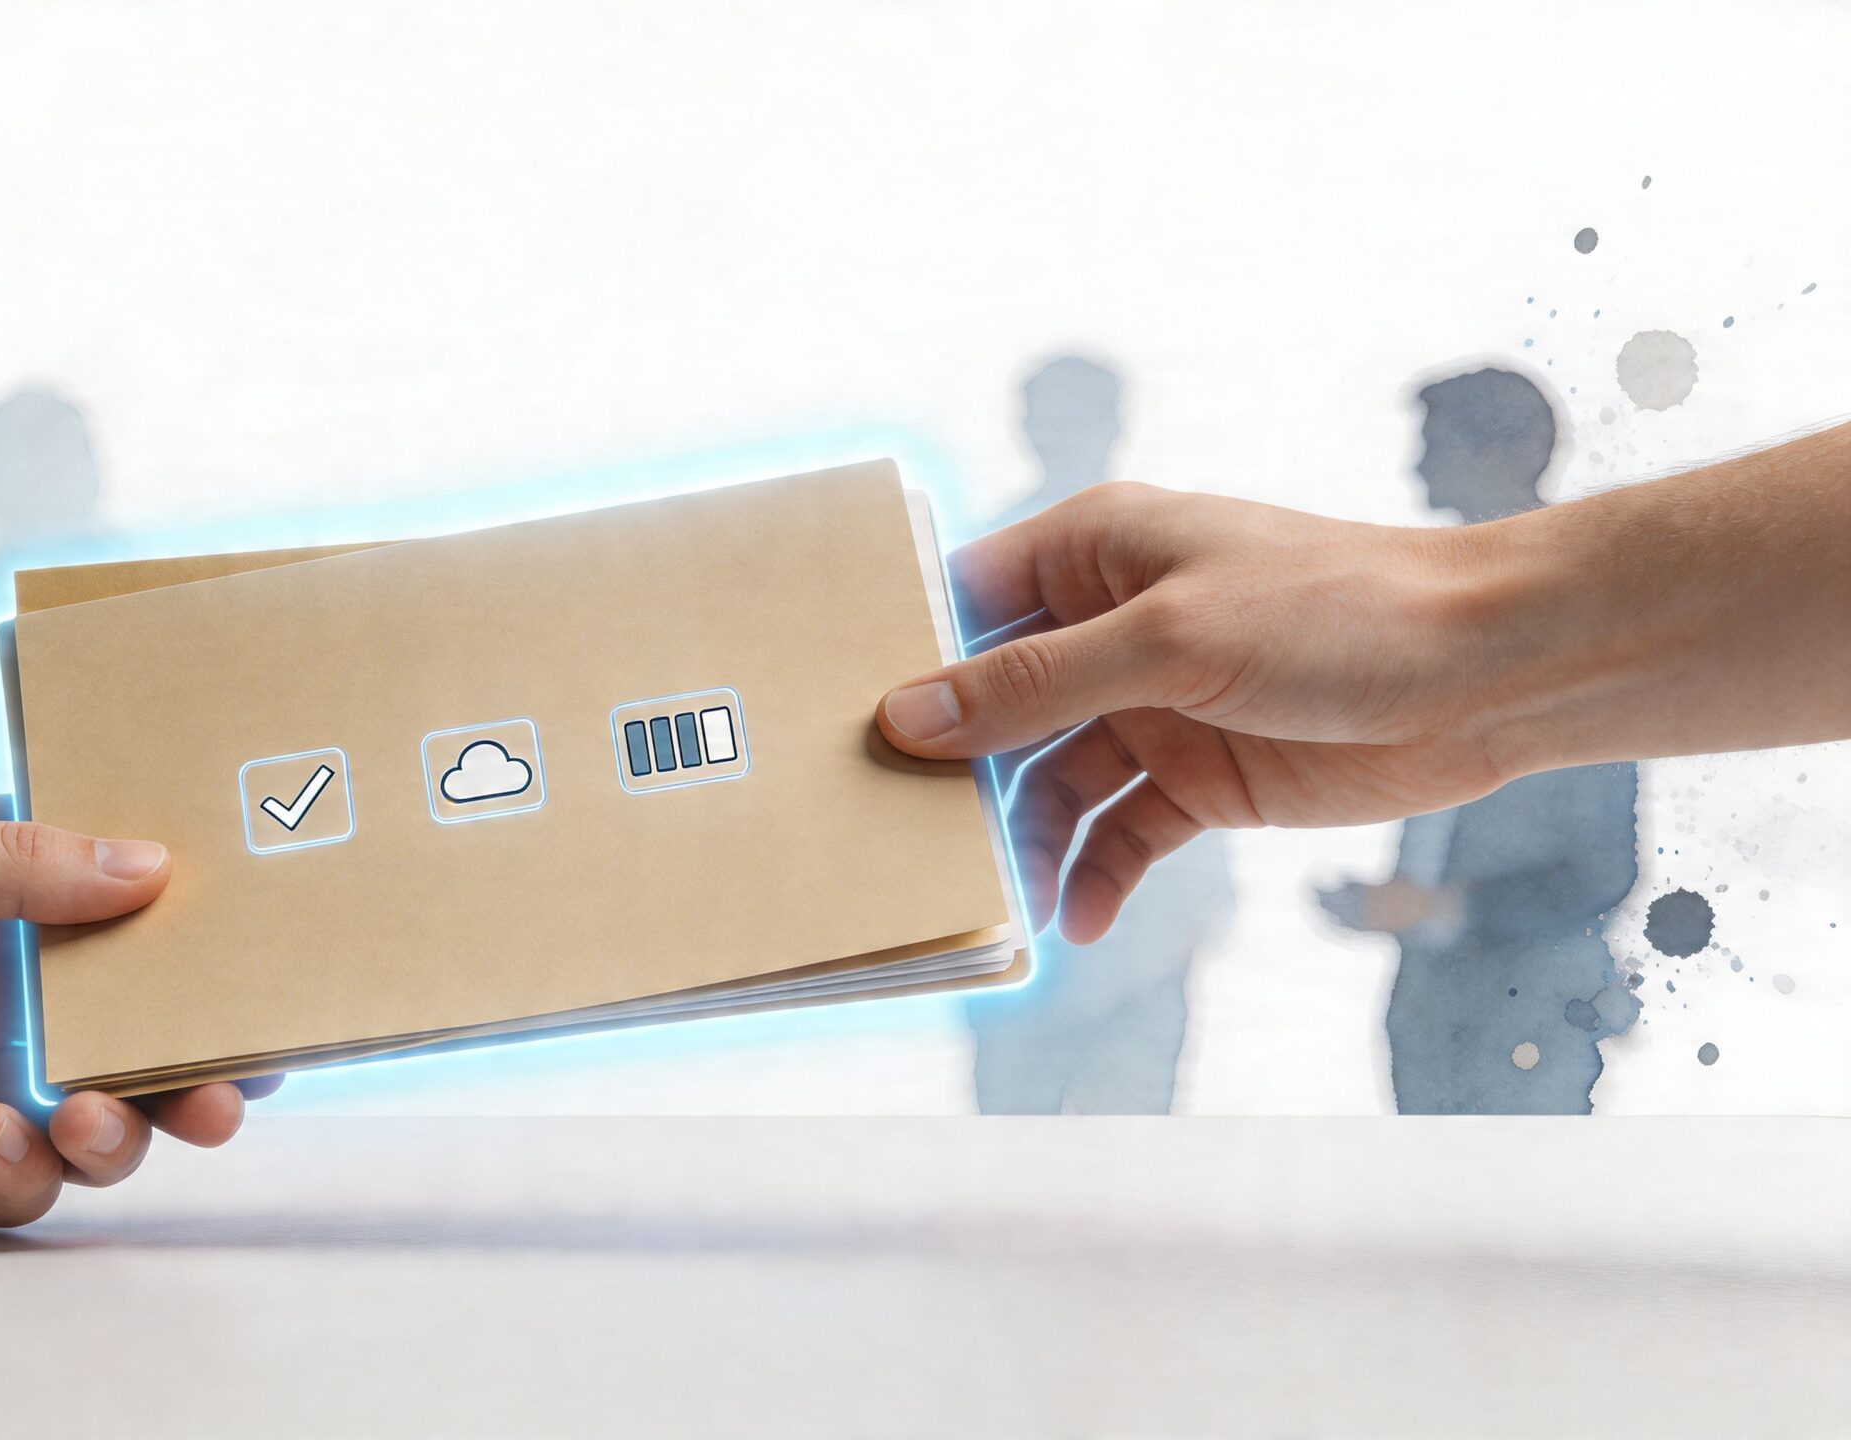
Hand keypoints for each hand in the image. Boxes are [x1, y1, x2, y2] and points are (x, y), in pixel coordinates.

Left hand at [0, 796, 270, 1225]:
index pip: (143, 918)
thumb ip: (18, 865)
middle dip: (209, 1060)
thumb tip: (155, 867)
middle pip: (152, 1034)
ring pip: (110, 1118)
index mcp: (9, 903)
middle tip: (233, 1078)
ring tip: (101, 1109)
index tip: (269, 954)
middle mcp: (10, 993)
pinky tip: (1, 1132)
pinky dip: (37, 1167)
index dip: (211, 939)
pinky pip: (26, 1183)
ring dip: (133, 1121)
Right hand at [878, 483, 1518, 942]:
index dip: (903, 660)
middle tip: (900, 833)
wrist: (1488, 676)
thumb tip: (908, 714)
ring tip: (1006, 896)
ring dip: (1023, 838)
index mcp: (1091, 552)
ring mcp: (1150, 705)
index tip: (839, 727)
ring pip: (1048, 780)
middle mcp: (1108, 627)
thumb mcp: (1170, 641)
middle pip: (994, 704)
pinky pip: (1117, 833)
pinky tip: (1077, 919)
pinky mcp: (1197, 777)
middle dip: (951, 769)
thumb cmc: (1339, 611)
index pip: (962, 602)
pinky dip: (1093, 875)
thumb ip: (1035, 683)